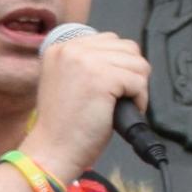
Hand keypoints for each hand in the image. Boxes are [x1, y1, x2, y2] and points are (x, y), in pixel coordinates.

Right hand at [27, 25, 151, 182]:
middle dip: (130, 74)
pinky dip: (139, 100)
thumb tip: (123, 57)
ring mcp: (87, 62)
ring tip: (118, 105)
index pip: (110, 40)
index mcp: (61, 48)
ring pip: (137, 63)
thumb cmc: (62, 125)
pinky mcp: (103, 78)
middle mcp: (71, 49)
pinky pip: (139, 81)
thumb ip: (87, 62)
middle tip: (115, 98)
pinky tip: (119, 112)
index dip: (118, 66)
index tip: (108, 88)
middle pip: (128, 48)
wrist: (52, 151)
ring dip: (136, 87)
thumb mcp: (67, 80)